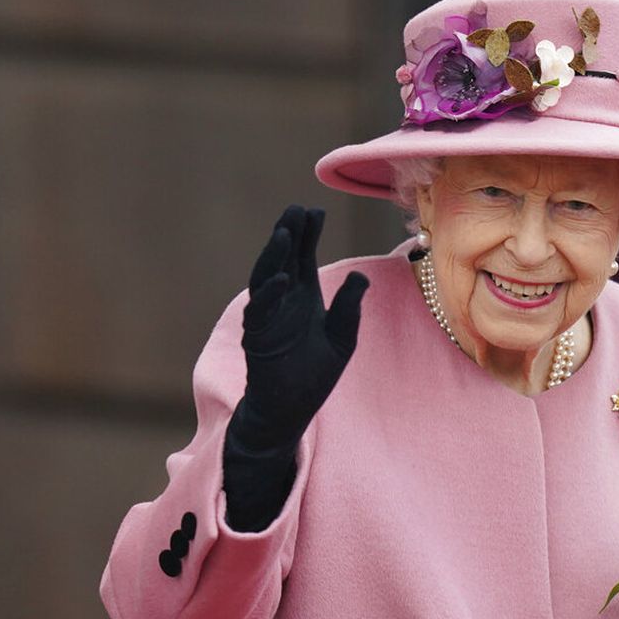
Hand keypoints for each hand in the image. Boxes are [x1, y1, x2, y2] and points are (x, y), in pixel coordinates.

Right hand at [230, 205, 368, 452]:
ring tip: (284, 233)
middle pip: (283, 260)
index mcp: (304, 297)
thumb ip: (349, 308)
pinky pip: (260, 312)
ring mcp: (267, 317)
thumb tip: (360, 276)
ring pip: (266, 278)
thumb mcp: (342, 337)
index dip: (307, 234)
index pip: (303, 257)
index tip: (315, 210)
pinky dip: (269, 294)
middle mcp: (283, 301)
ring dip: (274, 256)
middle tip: (296, 209)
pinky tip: (282, 278)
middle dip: (288, 234)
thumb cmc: (314, 375)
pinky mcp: (257, 338)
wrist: (291, 409)